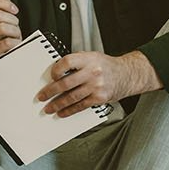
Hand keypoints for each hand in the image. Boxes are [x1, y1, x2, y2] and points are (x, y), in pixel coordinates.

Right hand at [0, 0, 20, 61]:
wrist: (8, 59)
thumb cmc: (7, 39)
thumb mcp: (6, 20)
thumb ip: (3, 5)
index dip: (5, 3)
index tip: (14, 10)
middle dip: (12, 20)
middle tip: (16, 26)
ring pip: (2, 27)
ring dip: (15, 31)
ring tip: (15, 36)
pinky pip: (7, 42)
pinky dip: (16, 42)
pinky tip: (15, 44)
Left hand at [36, 51, 160, 116]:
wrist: (127, 74)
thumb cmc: (106, 66)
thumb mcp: (92, 57)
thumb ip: (76, 62)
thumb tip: (56, 73)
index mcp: (88, 59)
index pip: (67, 62)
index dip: (56, 70)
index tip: (50, 76)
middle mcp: (92, 72)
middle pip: (66, 83)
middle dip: (51, 91)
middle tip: (42, 96)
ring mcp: (96, 86)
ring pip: (71, 97)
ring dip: (58, 104)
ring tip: (49, 108)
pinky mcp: (99, 98)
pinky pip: (81, 106)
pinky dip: (70, 110)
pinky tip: (63, 112)